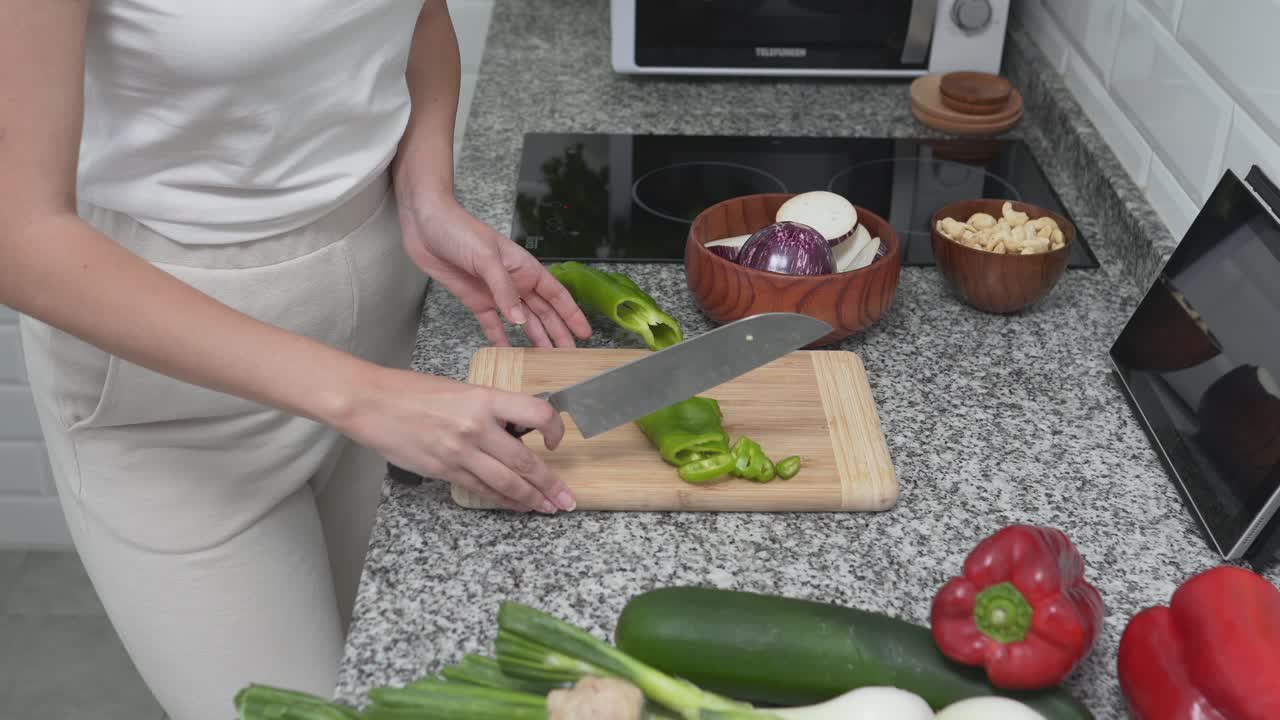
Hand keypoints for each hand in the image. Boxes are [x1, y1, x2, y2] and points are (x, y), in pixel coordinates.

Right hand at [340, 365, 576, 513]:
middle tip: (566, 499)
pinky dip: (501, 500)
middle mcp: (476, 426)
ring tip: (547, 507)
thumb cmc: (412, 391)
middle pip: (526, 461)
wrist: (371, 403)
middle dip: (550, 484)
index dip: (556, 430)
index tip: (558, 442)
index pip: (537, 413)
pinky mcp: (444, 470)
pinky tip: (514, 505)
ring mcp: (460, 452)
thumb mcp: (460, 390)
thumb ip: (489, 410)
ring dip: (531, 498)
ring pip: (507, 482)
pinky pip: (481, 490)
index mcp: (484, 398)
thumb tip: (514, 432)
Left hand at [398, 193, 591, 347]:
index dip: (572, 314)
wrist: (426, 226)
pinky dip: (501, 340)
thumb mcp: (487, 258)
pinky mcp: (476, 300)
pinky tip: (509, 354)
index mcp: (525, 268)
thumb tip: (519, 320)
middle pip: (543, 313)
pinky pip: (492, 325)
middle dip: (557, 333)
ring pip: (522, 322)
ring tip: (545, 360)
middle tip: (569, 357)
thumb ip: (504, 290)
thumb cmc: (459, 230)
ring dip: (534, 339)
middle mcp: (515, 283)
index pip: (556, 295)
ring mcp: (496, 294)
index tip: (584, 333)